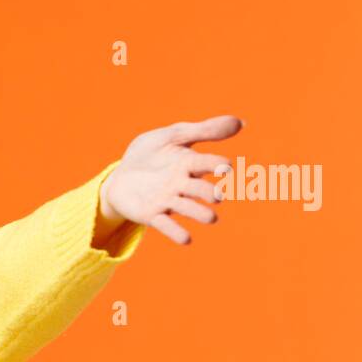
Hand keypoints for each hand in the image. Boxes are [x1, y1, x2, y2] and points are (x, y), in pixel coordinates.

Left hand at [99, 115, 243, 245]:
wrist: (120, 174)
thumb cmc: (151, 153)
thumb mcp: (173, 136)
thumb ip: (204, 130)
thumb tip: (241, 122)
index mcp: (189, 163)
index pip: (206, 162)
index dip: (216, 164)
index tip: (225, 166)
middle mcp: (182, 184)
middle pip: (199, 189)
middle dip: (208, 192)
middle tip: (217, 196)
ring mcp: (167, 200)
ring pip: (187, 208)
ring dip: (199, 213)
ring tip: (211, 218)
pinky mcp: (152, 215)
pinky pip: (165, 225)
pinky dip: (176, 232)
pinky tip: (186, 239)